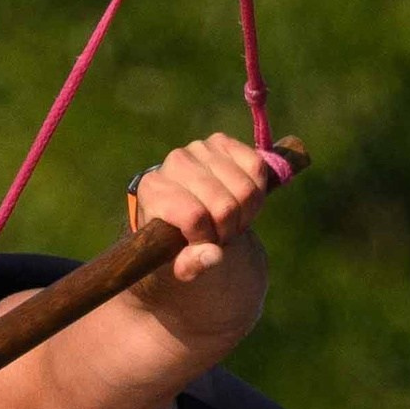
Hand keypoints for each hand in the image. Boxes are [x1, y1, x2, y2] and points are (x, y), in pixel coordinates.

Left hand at [132, 133, 281, 284]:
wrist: (184, 221)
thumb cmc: (178, 246)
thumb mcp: (178, 266)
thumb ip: (191, 265)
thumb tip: (213, 255)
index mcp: (153, 190)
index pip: (195, 216)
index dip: (207, 239)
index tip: (204, 246)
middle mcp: (174, 162)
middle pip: (225, 206)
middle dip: (228, 230)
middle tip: (219, 236)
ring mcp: (200, 148)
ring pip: (245, 189)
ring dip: (244, 214)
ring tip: (228, 221)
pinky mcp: (223, 142)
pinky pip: (257, 168)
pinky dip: (256, 193)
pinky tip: (241, 202)